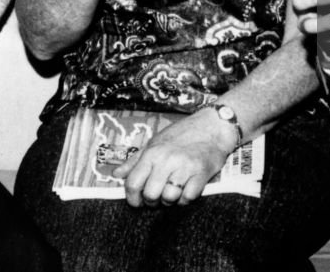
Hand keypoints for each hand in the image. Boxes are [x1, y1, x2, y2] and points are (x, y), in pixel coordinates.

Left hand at [111, 108, 237, 206]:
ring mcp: (185, 167)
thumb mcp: (155, 142)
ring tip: (172, 192)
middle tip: (157, 197)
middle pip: (150, 195)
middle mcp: (167, 160)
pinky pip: (188, 198)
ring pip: (169, 198)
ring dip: (170, 200)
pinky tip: (185, 190)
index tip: (136, 202)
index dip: (132, 198)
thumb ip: (135, 160)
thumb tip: (116, 174)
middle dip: (152, 201)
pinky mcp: (202, 174)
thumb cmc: (182, 134)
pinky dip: (185, 199)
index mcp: (152, 152)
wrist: (213, 126)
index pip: (133, 183)